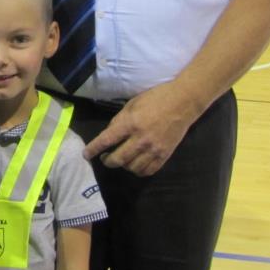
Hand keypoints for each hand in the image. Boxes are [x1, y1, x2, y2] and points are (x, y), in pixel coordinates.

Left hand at [80, 81, 200, 175]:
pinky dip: (138, 171)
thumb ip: (119, 120)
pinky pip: (148, 171)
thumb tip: (109, 134)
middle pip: (118, 159)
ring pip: (132, 168)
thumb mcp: (132, 104)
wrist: (183, 102)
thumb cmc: (155, 98)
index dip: (93, 149)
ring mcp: (154, 149)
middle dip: (107, 161)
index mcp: (130, 123)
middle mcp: (141, 139)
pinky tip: (135, 165)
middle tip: (105, 157)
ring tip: (121, 160)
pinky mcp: (164, 155)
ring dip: (123, 166)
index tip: (86, 155)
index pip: (106, 140)